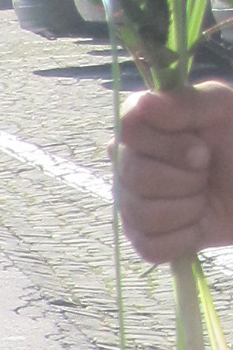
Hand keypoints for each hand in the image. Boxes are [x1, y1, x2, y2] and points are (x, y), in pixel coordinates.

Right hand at [113, 83, 232, 262]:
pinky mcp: (144, 240)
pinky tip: (197, 223)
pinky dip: (185, 237)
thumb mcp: (223, 108)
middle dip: (186, 178)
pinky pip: (151, 246)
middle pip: (136, 177)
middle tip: (206, 172)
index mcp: (140, 128)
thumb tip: (145, 104)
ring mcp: (130, 205)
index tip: (201, 147)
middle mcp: (126, 166)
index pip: (127, 131)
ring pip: (143, 214)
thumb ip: (187, 103)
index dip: (168, 144)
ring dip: (188, 207)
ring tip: (204, 196)